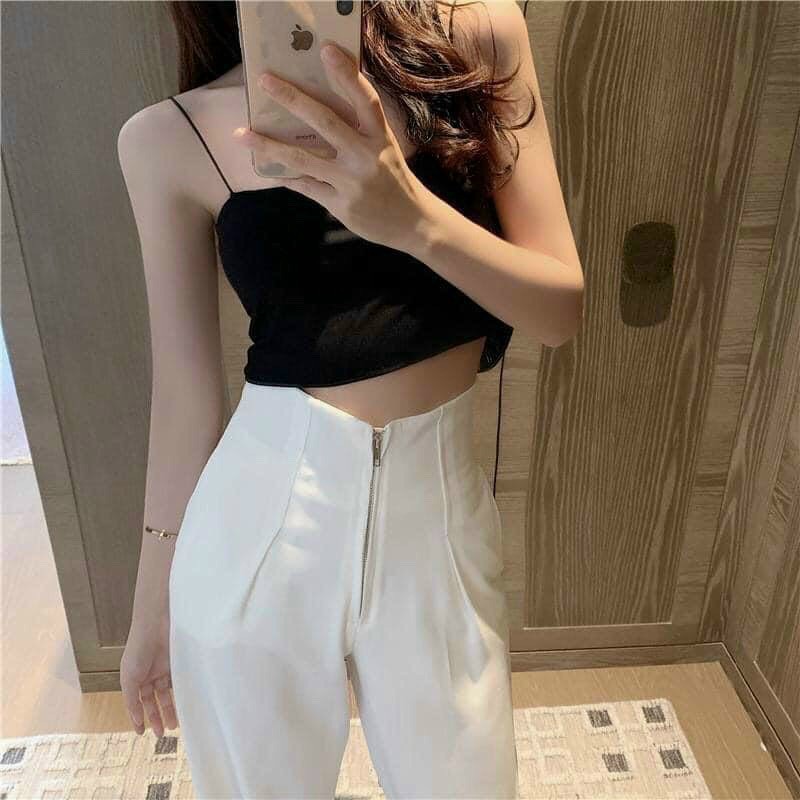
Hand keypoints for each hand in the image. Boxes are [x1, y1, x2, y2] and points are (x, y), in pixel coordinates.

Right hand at [120, 613, 176, 737]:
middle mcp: (149, 674)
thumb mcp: (129, 677)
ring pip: (167, 695)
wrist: (156, 624)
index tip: (142, 733)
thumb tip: (137, 719)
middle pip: (153, 701)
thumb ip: (132, 700)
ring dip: (170, 710)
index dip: (139, 717)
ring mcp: (164, 669)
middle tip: (163, 733)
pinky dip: (180, 696)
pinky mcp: (178, 664)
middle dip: (157, 717)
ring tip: (174, 726)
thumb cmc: (138, 647)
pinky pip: (179, 683)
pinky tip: (183, 707)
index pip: (137, 702)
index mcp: (134, 677)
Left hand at [232, 43, 430, 251]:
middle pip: (325, 122)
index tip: (326, 51)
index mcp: (380, 138)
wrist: (414, 224)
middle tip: (265, 81)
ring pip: (303, 159)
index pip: (364, 100)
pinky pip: (306, 186)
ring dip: (269, 145)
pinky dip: (286, 176)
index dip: (346, 75)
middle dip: (292, 99)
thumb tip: (319, 108)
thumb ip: (360, 131)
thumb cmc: (394, 181)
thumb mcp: (386, 150)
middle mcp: (366, 157)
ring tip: (243, 133)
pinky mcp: (341, 205)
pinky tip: (267, 167)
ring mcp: (352, 182)